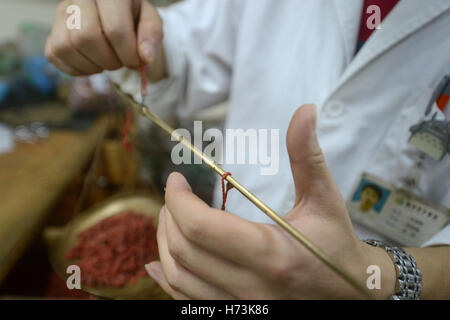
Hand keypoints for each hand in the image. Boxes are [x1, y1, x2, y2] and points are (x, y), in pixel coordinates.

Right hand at [45, 0, 164, 77]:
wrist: (116, 18)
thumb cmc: (133, 20)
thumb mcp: (149, 22)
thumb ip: (151, 36)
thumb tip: (145, 57)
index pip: (114, 28)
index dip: (128, 54)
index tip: (137, 62)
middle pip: (86, 37)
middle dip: (109, 60)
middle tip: (120, 61)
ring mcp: (60, 13)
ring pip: (67, 47)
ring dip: (93, 65)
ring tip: (107, 61)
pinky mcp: (51, 33)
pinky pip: (55, 55)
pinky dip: (78, 69)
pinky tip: (93, 63)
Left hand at [146, 104, 395, 298]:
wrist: (351, 292)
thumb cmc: (336, 243)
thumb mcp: (324, 198)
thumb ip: (307, 155)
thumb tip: (305, 111)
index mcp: (272, 254)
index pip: (201, 228)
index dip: (178, 200)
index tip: (176, 179)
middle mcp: (252, 287)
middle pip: (184, 251)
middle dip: (169, 217)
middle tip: (173, 196)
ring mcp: (242, 305)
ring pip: (179, 278)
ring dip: (164, 244)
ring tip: (169, 219)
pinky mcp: (237, 313)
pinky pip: (186, 300)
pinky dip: (166, 279)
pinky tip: (157, 263)